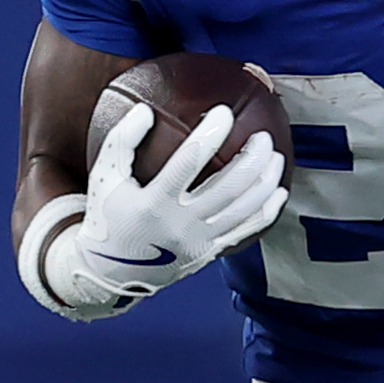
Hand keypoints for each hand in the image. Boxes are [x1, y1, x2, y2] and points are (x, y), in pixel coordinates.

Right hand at [51, 100, 285, 306]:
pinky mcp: (209, 253)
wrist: (110, 273)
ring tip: (275, 156)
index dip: (210, 135)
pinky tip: (279, 191)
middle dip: (252, 158)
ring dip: (265, 181)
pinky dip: (267, 211)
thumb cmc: (108, 216)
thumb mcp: (105, 177)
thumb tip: (145, 109)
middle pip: (228, 187)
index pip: (188, 162)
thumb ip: (122, 141)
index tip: (224, 113)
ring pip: (243, 210)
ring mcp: (198, 241)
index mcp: (153, 203)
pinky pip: (246, 231)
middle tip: (263, 136)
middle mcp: (180, 225)